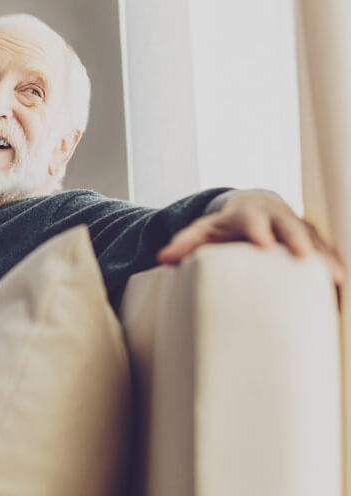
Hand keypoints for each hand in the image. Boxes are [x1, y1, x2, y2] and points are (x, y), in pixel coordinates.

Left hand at [157, 190, 345, 286]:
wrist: (254, 208)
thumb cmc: (224, 226)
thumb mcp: (202, 231)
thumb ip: (184, 243)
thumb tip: (162, 258)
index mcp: (247, 215)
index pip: (251, 220)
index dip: (257, 228)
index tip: (262, 243)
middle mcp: (276, 219)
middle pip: (289, 226)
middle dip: (297, 240)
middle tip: (303, 256)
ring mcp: (298, 229)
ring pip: (315, 240)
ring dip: (325, 257)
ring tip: (336, 278)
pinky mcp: (312, 242)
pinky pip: (327, 253)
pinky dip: (334, 266)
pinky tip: (343, 287)